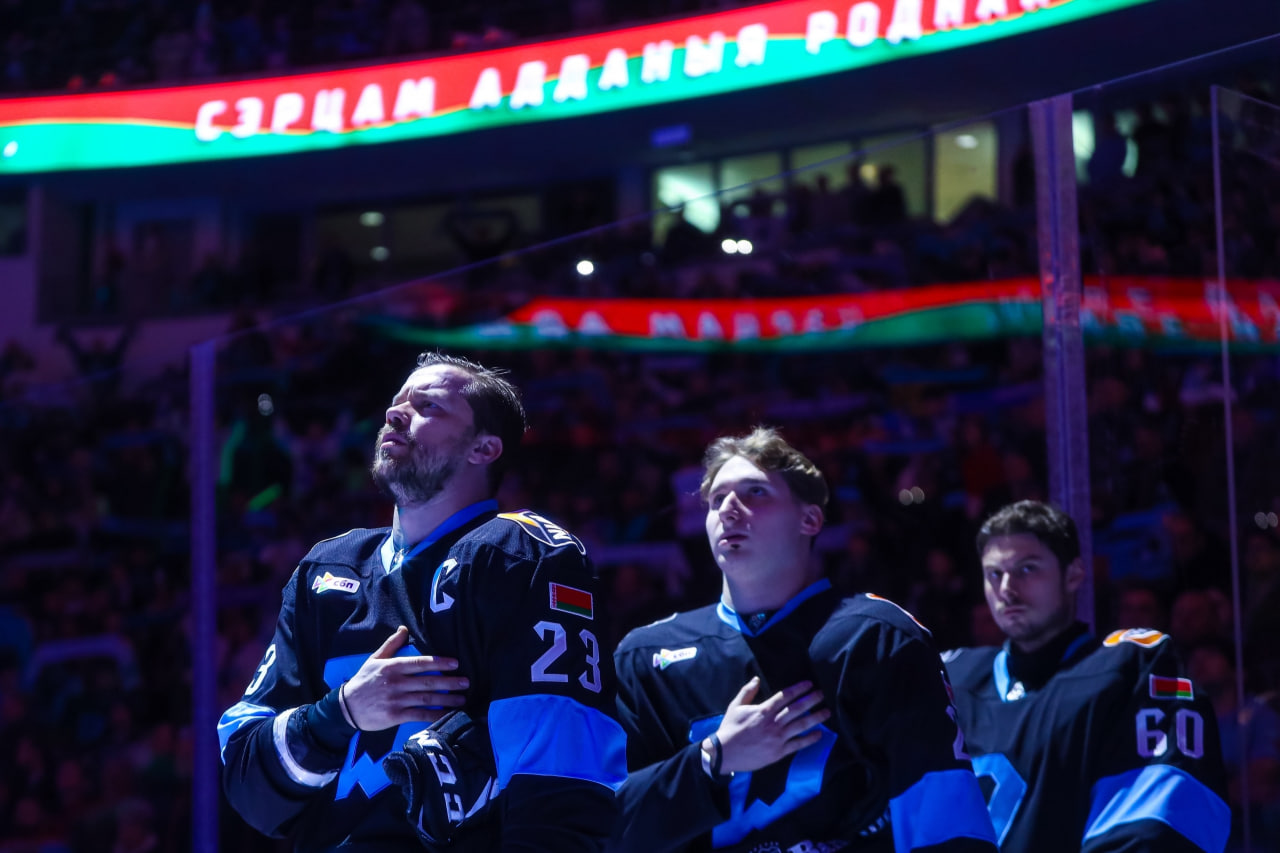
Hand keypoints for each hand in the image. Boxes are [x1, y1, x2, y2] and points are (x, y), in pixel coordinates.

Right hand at [342, 626, 468, 730]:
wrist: (346, 707)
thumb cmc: (363, 680)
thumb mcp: (375, 659)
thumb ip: (391, 644)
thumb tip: (404, 628)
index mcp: (392, 666)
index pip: (420, 663)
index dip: (439, 662)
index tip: (455, 663)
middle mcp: (396, 682)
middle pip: (427, 682)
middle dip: (449, 682)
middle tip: (466, 682)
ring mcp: (396, 700)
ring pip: (426, 699)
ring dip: (446, 699)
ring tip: (462, 698)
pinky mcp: (394, 716)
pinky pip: (418, 715)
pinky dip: (434, 715)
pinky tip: (447, 714)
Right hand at [714, 677, 829, 773]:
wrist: (724, 753)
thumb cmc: (730, 729)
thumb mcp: (735, 706)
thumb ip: (747, 692)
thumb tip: (756, 679)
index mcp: (763, 710)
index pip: (785, 696)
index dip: (798, 689)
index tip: (809, 684)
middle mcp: (773, 722)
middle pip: (797, 708)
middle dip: (811, 700)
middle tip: (821, 694)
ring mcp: (778, 738)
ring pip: (801, 725)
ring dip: (815, 718)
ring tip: (826, 712)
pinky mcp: (779, 752)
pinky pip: (798, 744)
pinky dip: (810, 739)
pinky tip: (819, 734)